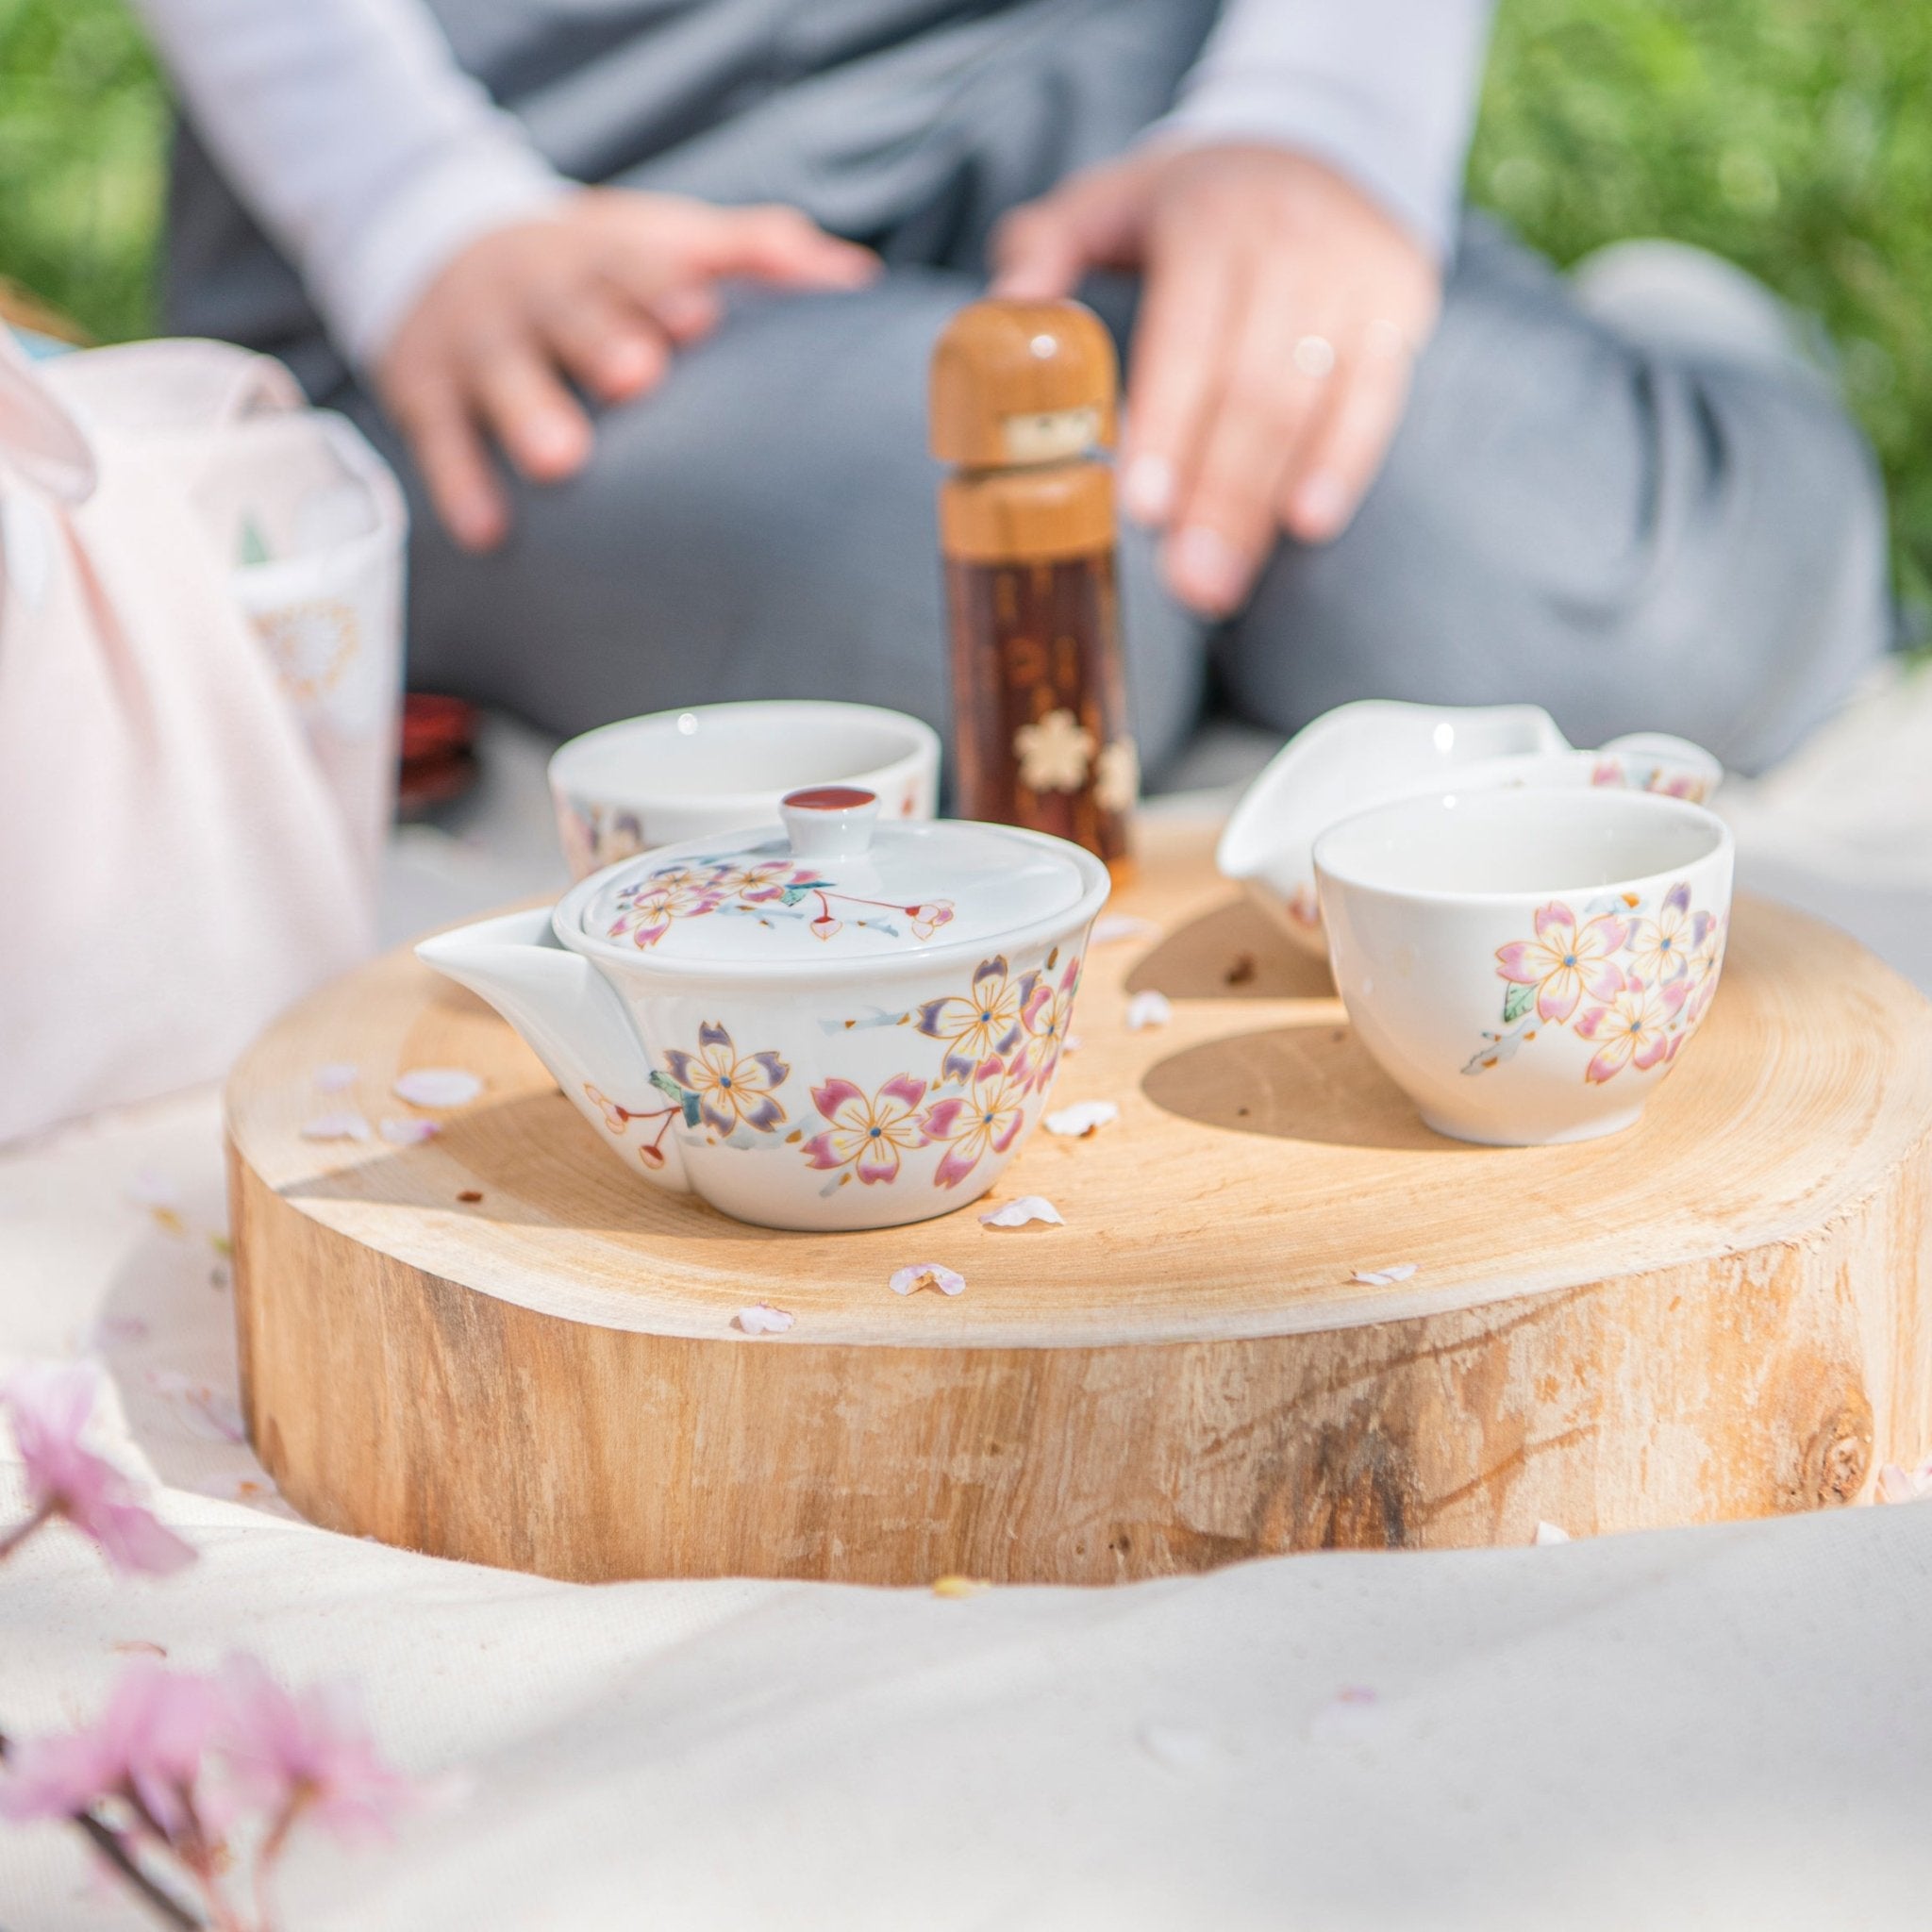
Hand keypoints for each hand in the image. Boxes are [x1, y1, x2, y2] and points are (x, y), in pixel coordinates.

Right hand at [377, 188, 878, 549]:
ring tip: (561, 458)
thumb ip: (751, 251)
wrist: (434, 237)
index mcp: (603, 253)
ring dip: (530, 411)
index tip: (699, 313)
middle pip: (569, 311)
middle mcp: (538, 291)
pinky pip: (440, 437)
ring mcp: (479, 340)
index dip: (664, 285)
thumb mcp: (660, 235)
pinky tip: (488, 531)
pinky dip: (460, 482)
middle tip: (635, 376)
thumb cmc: (592, 264)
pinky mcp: (425, 387)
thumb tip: (853, 277)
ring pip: (502, 372)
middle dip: (600, 340)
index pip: (634, 261)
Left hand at [992, 145, 1440, 616]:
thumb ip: (1045, 245)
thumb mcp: (1110, 198)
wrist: (1327, 138)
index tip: (1143, 507)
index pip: (1189, 337)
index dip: (1170, 425)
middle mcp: (1291, 246)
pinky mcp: (1399, 309)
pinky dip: (1343, 464)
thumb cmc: (1195, 199)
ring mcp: (1354, 279)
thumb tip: (1005, 306)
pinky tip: (1307, 523)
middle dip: (1216, 498)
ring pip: (1310, 406)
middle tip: (1185, 585)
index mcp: (1210, 222)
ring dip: (1263, 504)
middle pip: (1253, 390)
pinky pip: (1376, 398)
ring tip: (1221, 584)